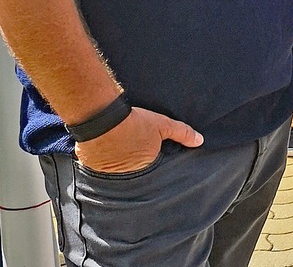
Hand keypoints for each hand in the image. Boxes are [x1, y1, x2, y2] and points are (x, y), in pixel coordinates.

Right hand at [74, 107, 202, 174]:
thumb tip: (200, 141)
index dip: (154, 165)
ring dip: (120, 166)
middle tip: (135, 154)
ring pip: (118, 173)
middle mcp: (127, 175)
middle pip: (136, 174)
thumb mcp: (162, 125)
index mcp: (145, 168)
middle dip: (137, 167)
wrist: (100, 118)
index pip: (154, 172)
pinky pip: (101, 169)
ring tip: (122, 153)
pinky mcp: (92, 168)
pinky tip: (107, 154)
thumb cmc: (133, 123)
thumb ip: (182, 133)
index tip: (152, 158)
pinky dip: (105, 164)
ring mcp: (108, 173)